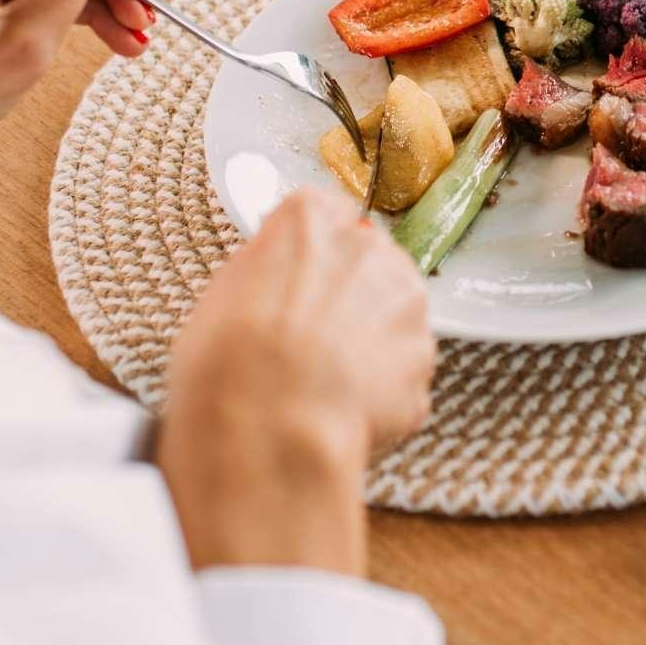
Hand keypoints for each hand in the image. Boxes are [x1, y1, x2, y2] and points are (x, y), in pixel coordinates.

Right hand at [157, 188, 434, 574]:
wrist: (270, 428)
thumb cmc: (230, 362)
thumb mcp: (223, 294)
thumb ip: (266, 270)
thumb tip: (272, 279)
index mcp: (313, 220)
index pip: (325, 216)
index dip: (310, 258)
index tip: (296, 282)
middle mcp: (370, 250)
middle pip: (368, 266)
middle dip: (348, 300)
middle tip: (306, 343)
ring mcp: (405, 307)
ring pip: (392, 320)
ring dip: (369, 346)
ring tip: (322, 385)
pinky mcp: (423, 363)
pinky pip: (402, 374)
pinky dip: (381, 394)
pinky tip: (340, 411)